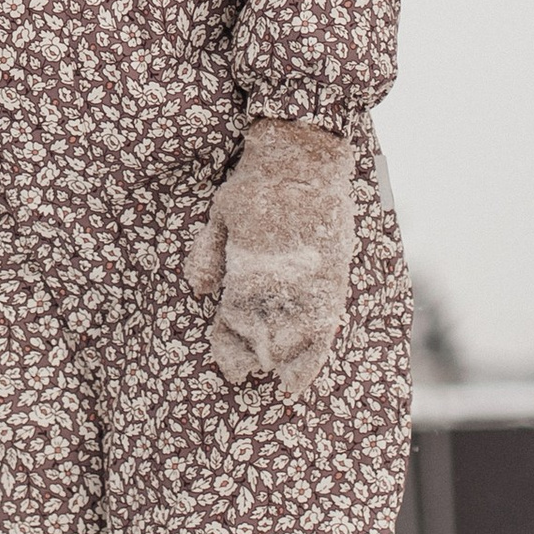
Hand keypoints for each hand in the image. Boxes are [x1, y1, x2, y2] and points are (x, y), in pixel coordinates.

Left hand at [186, 119, 355, 399]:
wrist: (304, 156)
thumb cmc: (255, 184)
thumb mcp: (219, 214)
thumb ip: (207, 253)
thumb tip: (198, 291)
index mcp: (249, 266)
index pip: (234, 318)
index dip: (228, 344)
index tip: (224, 362)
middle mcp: (280, 279)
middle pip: (264, 333)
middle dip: (253, 355)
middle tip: (243, 371)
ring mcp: (310, 279)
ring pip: (295, 335)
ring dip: (284, 358)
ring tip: (277, 377)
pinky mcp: (334, 273)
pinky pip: (327, 324)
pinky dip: (316, 353)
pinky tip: (308, 371)